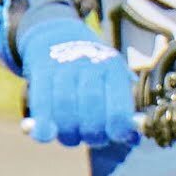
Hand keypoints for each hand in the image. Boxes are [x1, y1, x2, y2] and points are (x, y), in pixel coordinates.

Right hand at [22, 24, 138, 152]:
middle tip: (93, 139)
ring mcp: (64, 67)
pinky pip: (41, 102)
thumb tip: (133, 139)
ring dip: (69, 131)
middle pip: (91, 105)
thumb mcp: (114, 80)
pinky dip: (43, 123)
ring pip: (65, 105)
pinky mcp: (41, 72)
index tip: (117, 136)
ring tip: (72, 138)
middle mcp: (90, 66)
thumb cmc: (93, 71)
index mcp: (114, 69)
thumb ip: (123, 109)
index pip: (120, 103)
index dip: (119, 126)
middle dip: (93, 132)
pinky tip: (46, 135)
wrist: (58, 37)